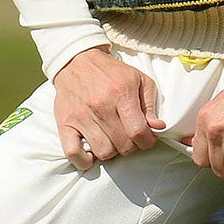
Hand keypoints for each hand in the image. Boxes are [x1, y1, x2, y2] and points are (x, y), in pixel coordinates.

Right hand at [54, 47, 165, 170]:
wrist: (78, 61)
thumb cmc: (113, 73)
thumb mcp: (140, 80)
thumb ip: (150, 105)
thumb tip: (158, 127)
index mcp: (122, 94)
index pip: (138, 132)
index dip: (147, 141)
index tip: (147, 139)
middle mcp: (101, 106)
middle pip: (123, 145)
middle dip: (132, 147)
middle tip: (130, 139)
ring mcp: (81, 116)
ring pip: (103, 152)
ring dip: (112, 152)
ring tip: (113, 141)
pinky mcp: (65, 123)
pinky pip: (73, 153)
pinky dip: (84, 161)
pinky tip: (92, 154)